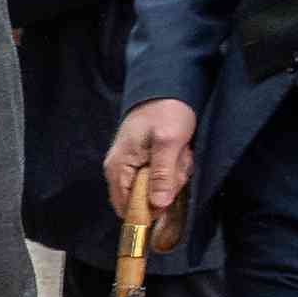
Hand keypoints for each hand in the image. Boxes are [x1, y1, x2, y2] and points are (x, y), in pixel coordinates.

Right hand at [104, 97, 196, 218]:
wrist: (167, 88)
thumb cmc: (165, 111)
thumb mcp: (168, 142)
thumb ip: (162, 175)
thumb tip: (158, 205)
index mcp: (119, 168)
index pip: (127, 209)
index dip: (150, 208)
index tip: (169, 191)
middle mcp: (119, 170)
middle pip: (144, 200)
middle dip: (167, 186)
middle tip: (177, 162)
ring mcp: (130, 166)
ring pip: (154, 189)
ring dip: (173, 176)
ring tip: (178, 153)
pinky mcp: (142, 161)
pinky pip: (159, 177)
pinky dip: (173, 169)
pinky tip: (177, 153)